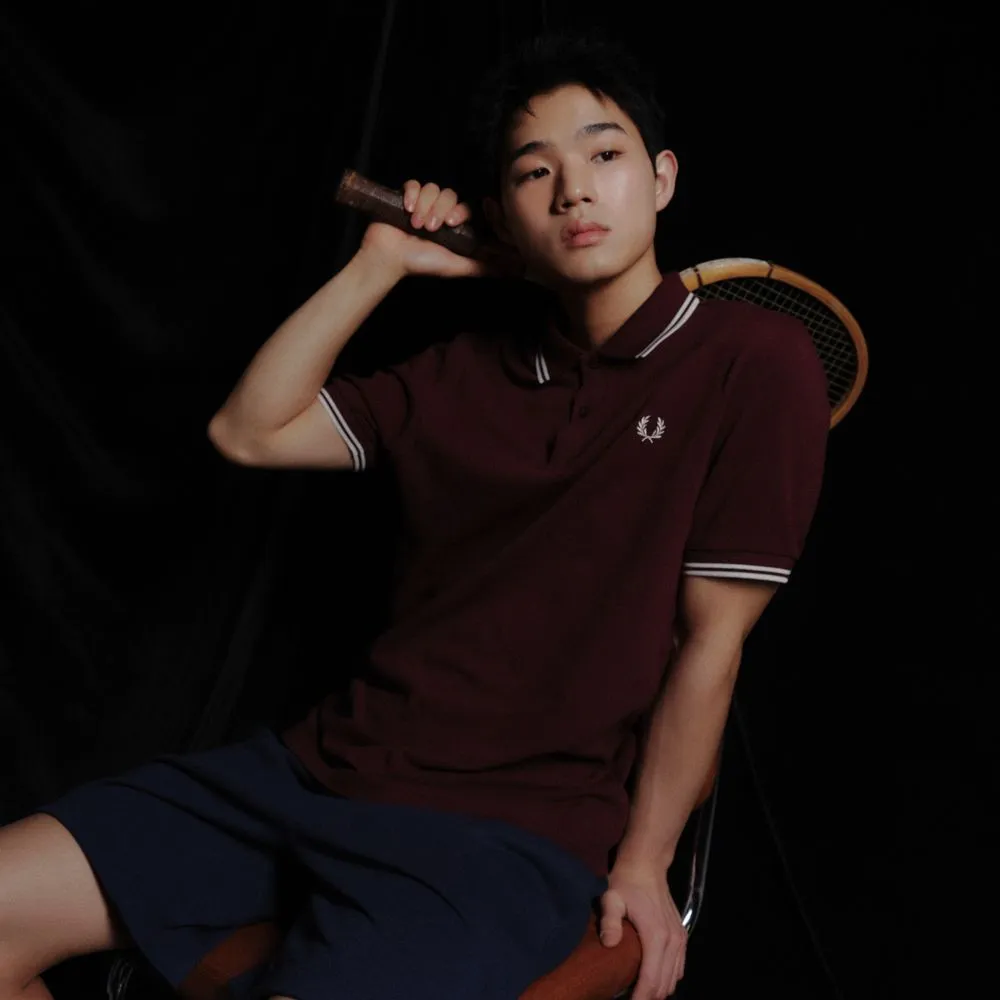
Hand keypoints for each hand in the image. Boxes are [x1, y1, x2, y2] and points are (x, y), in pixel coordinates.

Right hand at [360, 179, 523, 279]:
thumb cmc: (422, 263)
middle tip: (431, 228)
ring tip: (416, 225)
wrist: (389, 259)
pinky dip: (412, 195)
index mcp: (453, 223)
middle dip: (440, 210)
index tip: (451, 223)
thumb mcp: (457, 266)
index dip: (460, 211)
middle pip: (449, 195)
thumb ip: (484, 265)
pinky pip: (415, 183)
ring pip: (433, 188)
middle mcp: (439, 210)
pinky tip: (407, 210)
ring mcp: (423, 202)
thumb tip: (514, 269)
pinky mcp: (405, 195)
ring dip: (425, 206)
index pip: (466, 207)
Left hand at [599, 860, 686, 998]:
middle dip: (648, 997)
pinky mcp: (682, 937)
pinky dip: (666, 979)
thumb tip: (609, 944)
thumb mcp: (611, 898)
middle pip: (664, 986)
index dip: (640, 998)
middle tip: (627, 997)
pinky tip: (651, 977)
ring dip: (657, 990)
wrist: (647, 865)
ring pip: (673, 980)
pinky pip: (678, 969)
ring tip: (637, 991)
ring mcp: (680, 940)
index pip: (651, 981)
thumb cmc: (626, 883)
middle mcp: (673, 942)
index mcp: (657, 937)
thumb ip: (610, 920)